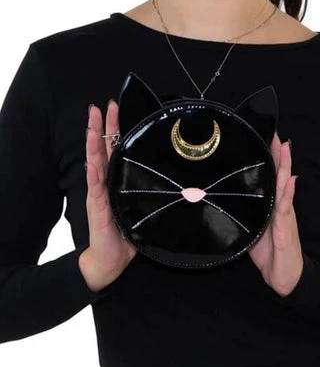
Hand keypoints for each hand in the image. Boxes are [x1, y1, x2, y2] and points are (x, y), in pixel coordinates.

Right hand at [81, 100, 136, 290]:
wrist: (111, 260)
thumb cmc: (128, 232)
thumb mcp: (143, 205)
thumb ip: (151, 189)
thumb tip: (180, 176)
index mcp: (117, 179)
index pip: (115, 148)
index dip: (115, 128)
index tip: (117, 107)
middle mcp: (106, 182)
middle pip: (103, 149)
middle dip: (102, 127)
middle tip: (102, 106)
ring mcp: (100, 194)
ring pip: (95, 163)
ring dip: (93, 144)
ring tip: (91, 126)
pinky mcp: (98, 209)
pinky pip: (96, 190)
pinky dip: (93, 176)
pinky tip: (92, 163)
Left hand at [247, 132, 303, 296]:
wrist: (285, 278)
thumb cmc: (269, 253)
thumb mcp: (252, 229)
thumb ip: (248, 212)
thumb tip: (236, 196)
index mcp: (271, 205)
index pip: (271, 176)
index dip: (269, 157)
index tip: (265, 136)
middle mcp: (280, 206)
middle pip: (280, 175)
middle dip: (278, 154)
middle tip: (275, 132)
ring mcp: (284, 216)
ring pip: (285, 186)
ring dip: (285, 167)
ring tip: (285, 148)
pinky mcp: (286, 229)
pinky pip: (285, 208)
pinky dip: (288, 194)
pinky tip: (290, 180)